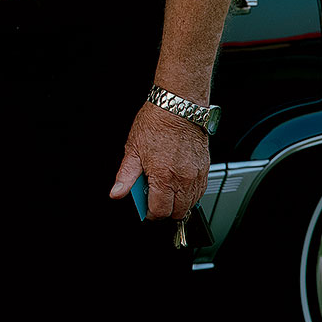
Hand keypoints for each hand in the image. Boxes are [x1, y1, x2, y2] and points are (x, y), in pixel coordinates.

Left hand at [108, 101, 208, 219]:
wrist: (178, 107)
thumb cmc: (155, 123)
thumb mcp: (133, 149)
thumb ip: (125, 176)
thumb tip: (116, 192)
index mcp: (163, 177)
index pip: (160, 211)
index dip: (151, 214)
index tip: (146, 209)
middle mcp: (182, 179)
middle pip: (178, 212)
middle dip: (165, 210)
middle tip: (155, 199)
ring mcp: (196, 175)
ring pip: (191, 204)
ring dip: (179, 203)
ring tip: (166, 191)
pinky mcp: (205, 169)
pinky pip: (200, 191)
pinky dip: (190, 194)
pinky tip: (179, 184)